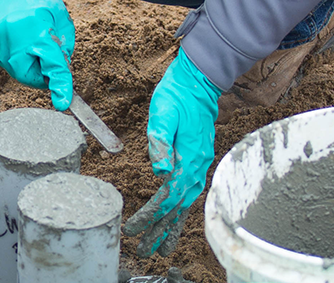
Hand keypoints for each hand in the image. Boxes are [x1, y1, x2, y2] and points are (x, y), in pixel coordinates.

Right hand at [0, 0, 74, 109]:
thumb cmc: (43, 2)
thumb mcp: (62, 23)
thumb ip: (60, 53)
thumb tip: (56, 78)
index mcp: (38, 29)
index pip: (51, 65)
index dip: (59, 86)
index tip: (62, 103)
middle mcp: (13, 35)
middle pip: (27, 75)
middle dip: (38, 72)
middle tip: (44, 57)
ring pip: (12, 69)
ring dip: (24, 62)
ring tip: (28, 39)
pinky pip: (0, 60)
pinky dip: (10, 56)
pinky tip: (14, 38)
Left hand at [124, 52, 221, 255]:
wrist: (197, 82)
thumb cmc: (176, 96)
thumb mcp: (162, 114)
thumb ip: (160, 141)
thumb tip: (160, 171)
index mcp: (188, 158)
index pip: (167, 196)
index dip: (151, 216)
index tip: (134, 229)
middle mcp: (197, 166)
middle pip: (178, 207)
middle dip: (160, 230)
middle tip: (145, 251)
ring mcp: (199, 164)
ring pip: (185, 203)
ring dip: (172, 225)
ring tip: (162, 247)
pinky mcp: (197, 159)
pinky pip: (189, 192)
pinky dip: (181, 209)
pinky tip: (175, 217)